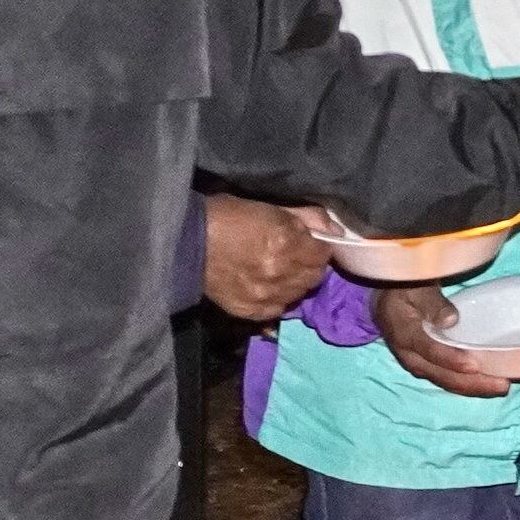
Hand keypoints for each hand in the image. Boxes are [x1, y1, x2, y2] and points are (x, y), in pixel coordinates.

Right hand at [200, 196, 333, 318]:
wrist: (184, 243)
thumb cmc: (225, 216)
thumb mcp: (268, 207)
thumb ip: (306, 218)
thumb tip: (334, 231)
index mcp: (286, 243)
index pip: (323, 253)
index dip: (319, 247)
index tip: (310, 244)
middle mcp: (280, 273)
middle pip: (314, 276)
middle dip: (309, 265)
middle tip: (295, 256)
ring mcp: (266, 296)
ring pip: (298, 294)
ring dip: (294, 283)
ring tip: (278, 271)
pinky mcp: (251, 312)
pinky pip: (277, 310)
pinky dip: (277, 299)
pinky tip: (266, 287)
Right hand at [372, 282, 514, 397]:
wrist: (386, 306)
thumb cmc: (404, 292)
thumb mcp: (415, 289)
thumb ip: (432, 303)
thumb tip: (451, 319)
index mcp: (405, 334)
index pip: (429, 351)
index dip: (451, 360)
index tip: (474, 366)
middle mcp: (410, 356)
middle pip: (441, 375)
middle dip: (472, 383)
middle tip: (501, 385)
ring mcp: (418, 365)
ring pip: (446, 382)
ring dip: (474, 388)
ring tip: (501, 387)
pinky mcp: (427, 368)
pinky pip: (448, 380)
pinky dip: (468, 385)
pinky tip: (489, 384)